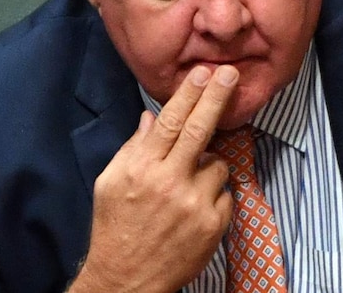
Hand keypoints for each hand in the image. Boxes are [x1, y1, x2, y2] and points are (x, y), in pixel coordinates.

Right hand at [68, 65, 237, 292]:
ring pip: (217, 164)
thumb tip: (151, 118)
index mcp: (142, 168)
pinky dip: (213, 194)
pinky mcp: (214, 224)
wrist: (127, 280)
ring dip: (207, 166)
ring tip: (187, 186)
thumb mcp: (110, 183)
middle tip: (231, 73)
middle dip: (217, 97)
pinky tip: (194, 208)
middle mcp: (170, 182)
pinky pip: (224, 193)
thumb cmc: (114, 227)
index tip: (204, 71)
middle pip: (200, 130)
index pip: (169, 121)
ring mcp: (195, 204)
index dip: (189, 93)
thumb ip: (133, 147)